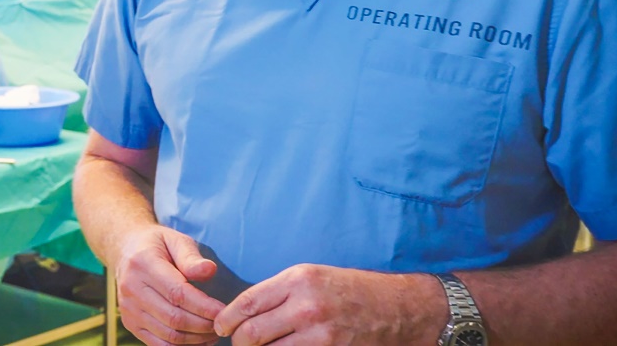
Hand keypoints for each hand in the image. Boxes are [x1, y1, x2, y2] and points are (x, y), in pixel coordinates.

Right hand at [114, 225, 224, 345]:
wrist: (126, 251)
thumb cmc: (158, 245)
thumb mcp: (175, 240)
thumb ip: (191, 257)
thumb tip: (210, 271)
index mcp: (143, 264)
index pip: (177, 293)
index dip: (204, 307)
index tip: (223, 311)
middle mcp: (132, 289)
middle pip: (174, 318)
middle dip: (203, 325)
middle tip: (222, 323)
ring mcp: (128, 310)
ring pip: (168, 335)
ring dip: (195, 339)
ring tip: (213, 333)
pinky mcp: (130, 324)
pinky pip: (158, 345)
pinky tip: (197, 341)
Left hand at [213, 264, 444, 345]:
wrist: (396, 307)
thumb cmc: (349, 289)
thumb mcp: (312, 277)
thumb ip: (279, 292)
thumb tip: (244, 312)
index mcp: (298, 278)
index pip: (248, 302)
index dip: (227, 318)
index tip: (220, 326)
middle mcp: (306, 304)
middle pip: (252, 333)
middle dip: (238, 342)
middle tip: (236, 343)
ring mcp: (319, 332)